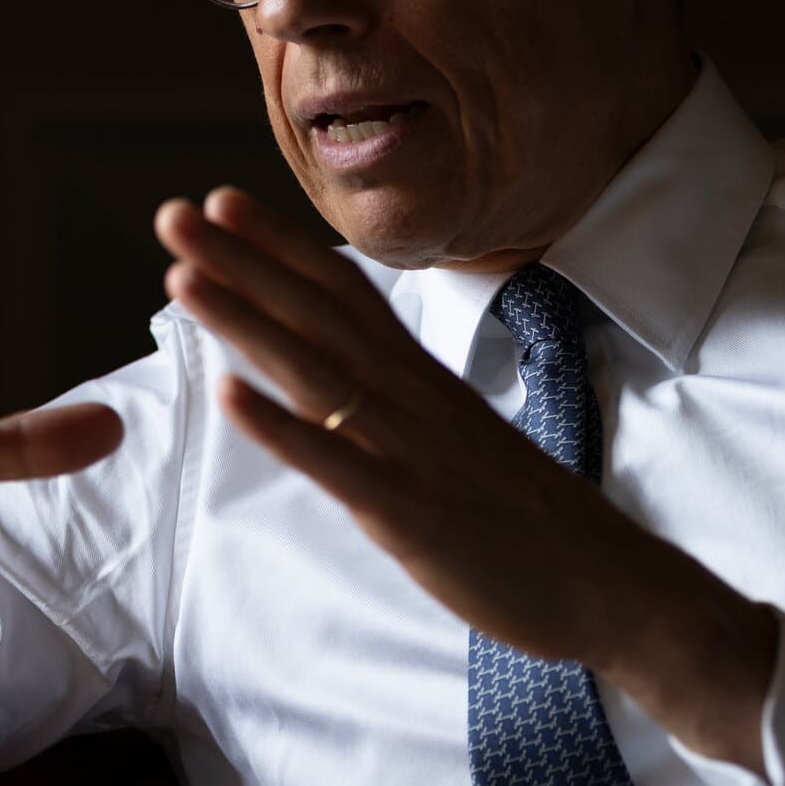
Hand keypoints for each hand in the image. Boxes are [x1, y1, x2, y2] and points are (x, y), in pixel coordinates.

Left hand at [154, 186, 647, 664]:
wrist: (612, 583)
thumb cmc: (531, 517)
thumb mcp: (460, 438)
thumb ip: (404, 400)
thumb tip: (350, 372)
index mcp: (422, 381)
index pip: (343, 294)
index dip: (279, 247)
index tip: (219, 202)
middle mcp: (412, 399)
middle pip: (316, 314)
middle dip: (241, 262)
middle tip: (172, 214)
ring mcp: (411, 450)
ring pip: (316, 372)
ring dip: (245, 322)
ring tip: (181, 278)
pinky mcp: (412, 511)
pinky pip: (337, 463)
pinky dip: (280, 428)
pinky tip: (226, 395)